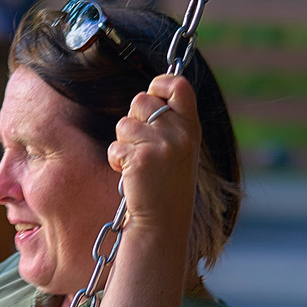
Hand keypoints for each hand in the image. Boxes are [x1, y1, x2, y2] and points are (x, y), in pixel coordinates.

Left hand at [108, 73, 199, 237]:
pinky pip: (115, 146)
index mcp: (191, 128)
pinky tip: (131, 175)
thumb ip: (170, 122)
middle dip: (134, 119)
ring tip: (139, 164)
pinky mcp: (140, 159)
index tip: (153, 97)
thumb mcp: (180, 150)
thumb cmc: (166, 185)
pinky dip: (116, 160)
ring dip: (123, 143)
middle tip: (143, 146)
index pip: (179, 85)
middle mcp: (180, 134)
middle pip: (141, 100)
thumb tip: (145, 97)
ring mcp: (161, 146)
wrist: (162, 222)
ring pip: (124, 123)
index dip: (160, 85)